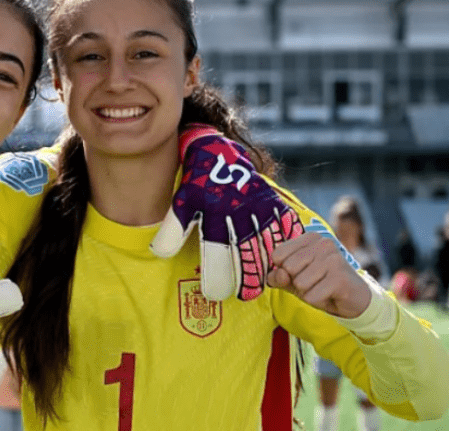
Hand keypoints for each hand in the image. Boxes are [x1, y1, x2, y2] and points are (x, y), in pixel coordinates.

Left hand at [151, 124, 303, 300]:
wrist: (217, 153)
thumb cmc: (197, 186)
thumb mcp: (181, 204)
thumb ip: (172, 230)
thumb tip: (160, 254)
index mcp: (212, 213)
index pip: (216, 251)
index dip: (217, 275)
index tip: (216, 294)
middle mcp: (238, 210)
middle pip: (246, 251)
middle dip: (248, 277)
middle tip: (246, 295)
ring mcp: (259, 205)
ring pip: (269, 241)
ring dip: (270, 263)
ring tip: (267, 280)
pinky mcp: (273, 200)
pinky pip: (286, 225)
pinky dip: (287, 241)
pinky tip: (287, 258)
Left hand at [266, 232, 371, 318]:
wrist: (353, 299)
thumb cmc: (320, 284)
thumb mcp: (293, 280)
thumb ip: (278, 276)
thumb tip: (278, 274)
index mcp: (310, 238)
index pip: (278, 254)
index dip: (283, 270)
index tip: (300, 272)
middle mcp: (323, 243)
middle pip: (288, 268)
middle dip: (296, 282)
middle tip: (314, 282)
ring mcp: (334, 259)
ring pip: (299, 283)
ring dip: (307, 292)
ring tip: (322, 288)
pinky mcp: (340, 278)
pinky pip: (311, 296)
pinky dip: (316, 300)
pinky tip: (329, 295)